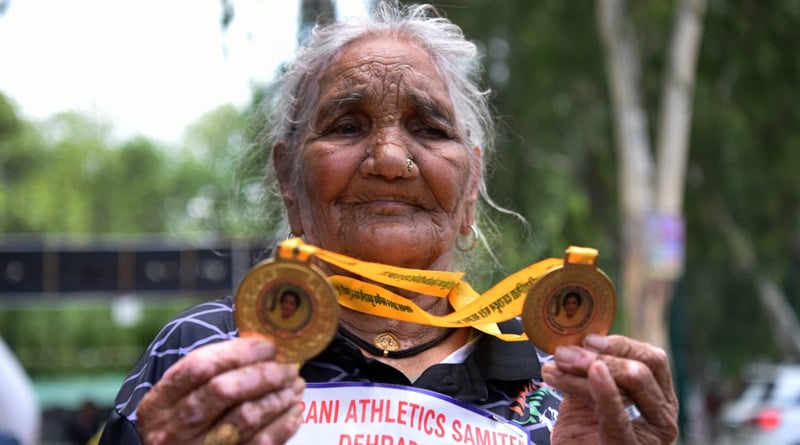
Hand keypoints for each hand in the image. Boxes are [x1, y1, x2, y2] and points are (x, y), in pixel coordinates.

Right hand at [136, 337, 304, 443]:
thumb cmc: (182, 426)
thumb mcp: (177, 401)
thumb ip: (211, 374)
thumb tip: (263, 350)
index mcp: (159, 404)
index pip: (199, 366)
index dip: (238, 352)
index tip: (268, 346)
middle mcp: (173, 430)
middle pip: (223, 390)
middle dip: (263, 374)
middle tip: (287, 367)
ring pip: (246, 417)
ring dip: (278, 397)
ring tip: (294, 386)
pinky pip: (261, 444)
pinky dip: (283, 425)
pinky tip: (294, 411)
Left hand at [541, 334, 677, 443]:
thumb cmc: (583, 431)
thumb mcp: (587, 395)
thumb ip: (587, 371)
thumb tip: (573, 343)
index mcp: (658, 397)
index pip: (652, 359)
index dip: (620, 345)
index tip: (587, 339)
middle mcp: (662, 416)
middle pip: (641, 369)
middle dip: (600, 356)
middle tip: (564, 354)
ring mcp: (652, 435)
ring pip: (632, 383)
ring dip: (588, 369)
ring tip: (556, 368)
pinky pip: (619, 416)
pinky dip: (606, 391)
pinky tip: (595, 374)